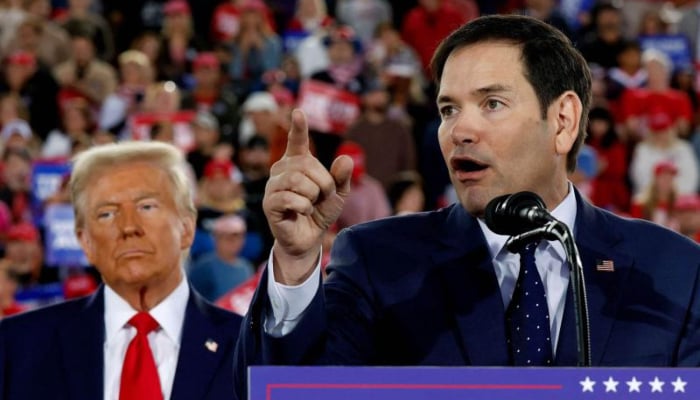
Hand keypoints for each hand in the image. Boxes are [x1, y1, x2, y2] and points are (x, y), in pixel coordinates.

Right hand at [263, 109, 352, 283]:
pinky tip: (303, 212)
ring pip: (296, 180)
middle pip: (305, 164)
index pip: (297, 142)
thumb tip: (345, 158)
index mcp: (297, 164)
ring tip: (312, 204)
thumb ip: (342, 177)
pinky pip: (289, 198)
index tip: (299, 112)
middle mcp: (281, 171)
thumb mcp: (337, 195)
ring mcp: (272, 187)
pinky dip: (304, 206)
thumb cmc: (319, 212)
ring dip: (312, 194)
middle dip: (322, 182)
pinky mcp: (269, 204)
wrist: (307, 240)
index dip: (298, 128)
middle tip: (323, 196)